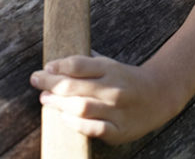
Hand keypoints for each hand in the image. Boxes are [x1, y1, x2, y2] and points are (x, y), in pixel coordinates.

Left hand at [31, 53, 178, 144]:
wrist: (159, 95)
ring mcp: (116, 110)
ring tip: (45, 100)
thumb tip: (56, 64)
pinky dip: (76, 124)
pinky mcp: (119, 130)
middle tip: (35, 80)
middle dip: (50, 84)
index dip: (58, 66)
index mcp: (110, 68)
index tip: (45, 67)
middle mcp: (113, 88)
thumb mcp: (110, 64)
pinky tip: (64, 118)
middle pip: (75, 86)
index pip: (78, 65)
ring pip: (81, 107)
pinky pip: (93, 128)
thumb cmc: (126, 79)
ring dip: (58, 104)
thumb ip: (88, 63)